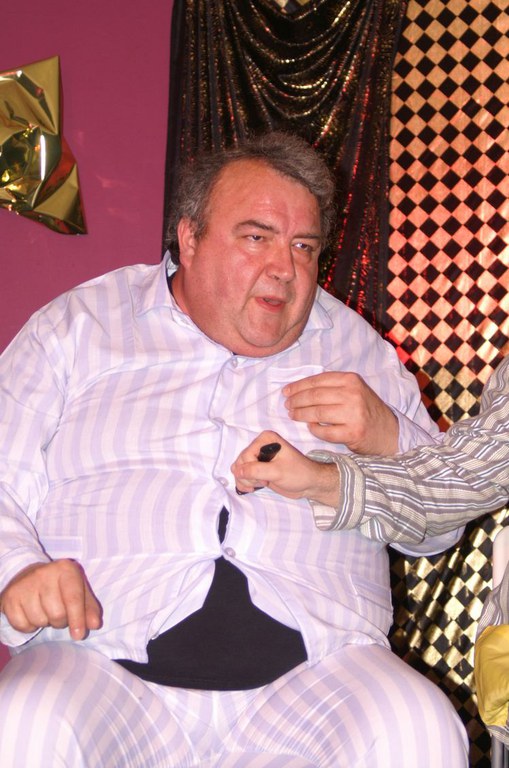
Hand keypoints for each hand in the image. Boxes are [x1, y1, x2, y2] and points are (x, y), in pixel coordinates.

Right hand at [0, 559, 102, 640]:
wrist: (29, 576)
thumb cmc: (60, 587)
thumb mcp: (79, 591)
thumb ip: (90, 608)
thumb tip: (95, 625)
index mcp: (65, 569)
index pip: (73, 598)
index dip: (77, 619)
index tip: (79, 635)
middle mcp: (44, 573)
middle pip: (57, 614)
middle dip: (61, 621)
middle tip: (59, 613)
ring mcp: (24, 585)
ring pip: (40, 621)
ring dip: (45, 622)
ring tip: (45, 610)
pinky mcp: (9, 597)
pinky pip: (22, 625)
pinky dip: (29, 626)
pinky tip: (31, 613)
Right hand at [231, 430, 338, 504]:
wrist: (308, 484)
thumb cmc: (298, 474)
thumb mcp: (278, 472)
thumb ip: (256, 470)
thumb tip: (237, 471)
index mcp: (265, 439)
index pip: (246, 455)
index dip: (251, 469)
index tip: (265, 477)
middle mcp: (259, 446)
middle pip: (240, 462)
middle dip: (248, 476)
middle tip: (264, 481)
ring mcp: (257, 458)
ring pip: (238, 470)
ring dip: (246, 480)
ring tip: (261, 484)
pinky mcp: (257, 469)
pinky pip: (241, 475)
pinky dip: (244, 483)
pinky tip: (252, 488)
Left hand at [283, 371, 398, 454]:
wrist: (389, 432)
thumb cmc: (366, 410)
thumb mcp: (354, 390)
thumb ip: (332, 387)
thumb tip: (298, 389)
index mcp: (351, 380)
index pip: (317, 380)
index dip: (298, 386)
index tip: (286, 392)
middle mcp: (353, 394)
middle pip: (315, 396)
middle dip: (296, 401)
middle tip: (287, 406)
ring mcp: (354, 413)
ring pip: (317, 413)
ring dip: (301, 414)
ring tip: (293, 415)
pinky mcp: (353, 432)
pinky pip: (325, 431)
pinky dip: (314, 429)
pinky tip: (311, 427)